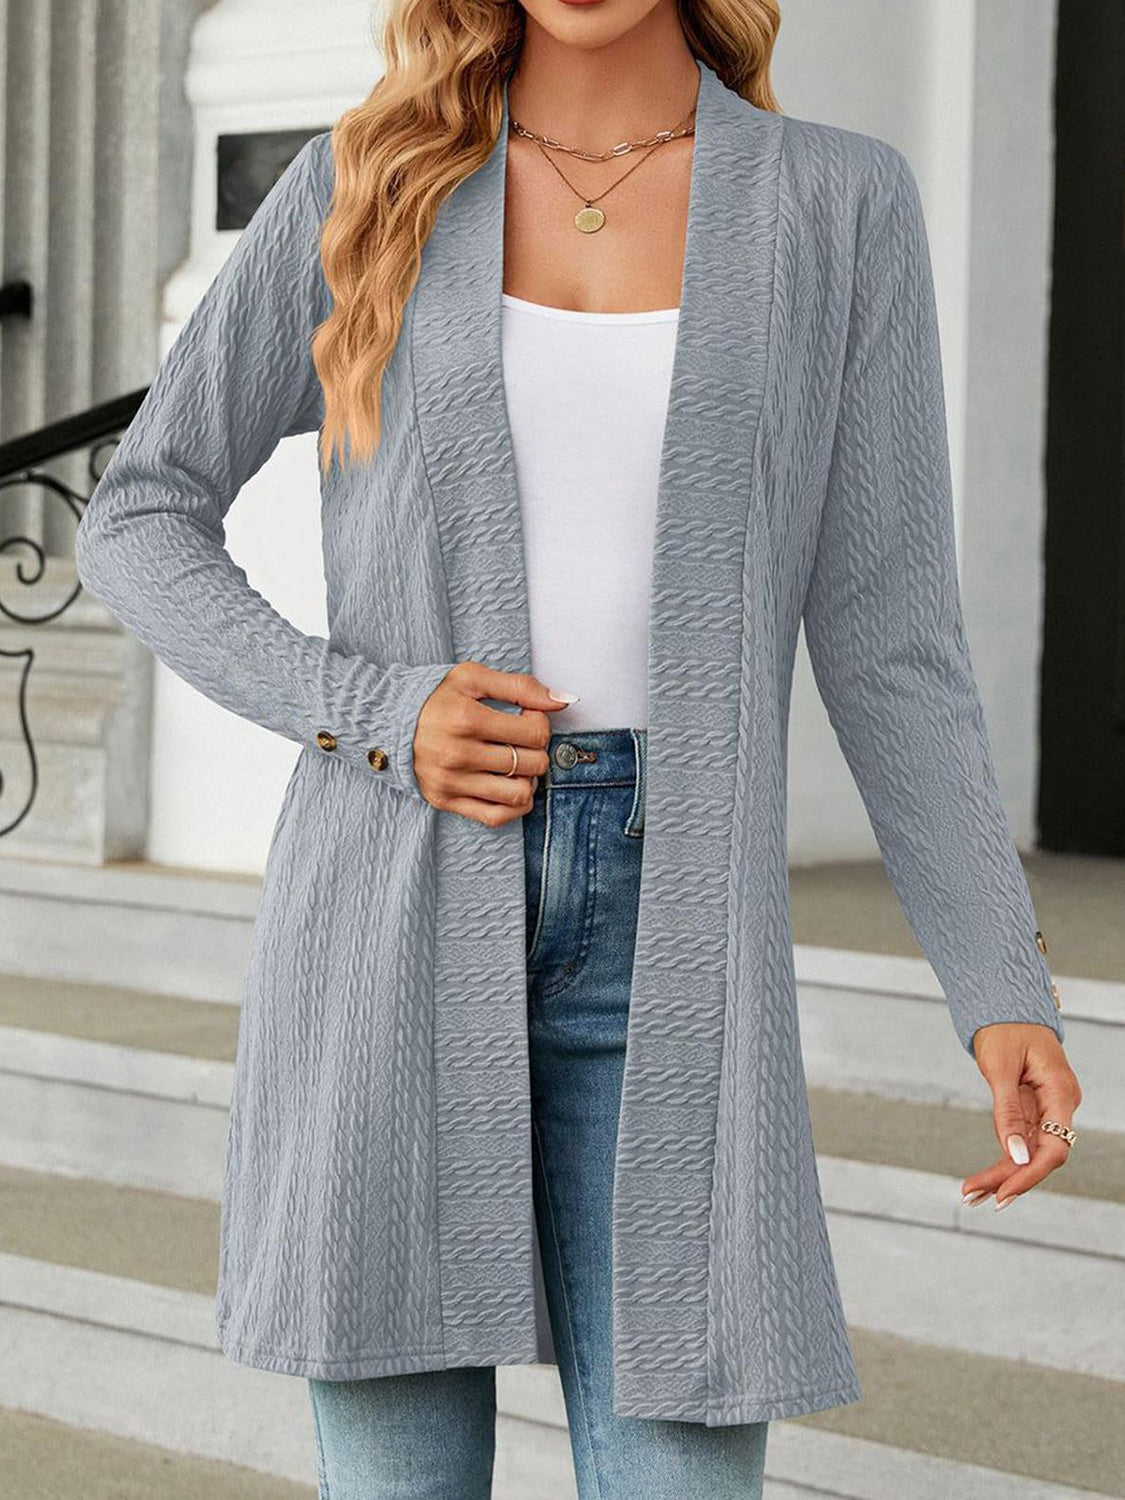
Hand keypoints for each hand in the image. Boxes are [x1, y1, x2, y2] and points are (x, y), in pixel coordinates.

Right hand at [413, 660, 573, 825]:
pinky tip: (510, 785)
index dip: (540, 722)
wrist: (387, 721)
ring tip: (517, 763)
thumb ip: (520, 686)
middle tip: (522, 739)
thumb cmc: (434, 697)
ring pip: (519, 794)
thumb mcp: (473, 678)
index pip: (534, 732)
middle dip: (537, 750)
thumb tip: (564, 701)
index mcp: (466, 718)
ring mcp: (451, 782)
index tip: (526, 715)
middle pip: (532, 763)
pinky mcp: (446, 801)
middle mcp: (458, 754)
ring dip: (529, 779)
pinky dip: (515, 805)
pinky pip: (497, 817)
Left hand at [962, 1023, 1082, 1209]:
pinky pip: (1020, 1138)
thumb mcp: (1001, 1068)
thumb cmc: (1004, 1027)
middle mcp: (1059, 1105)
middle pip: (1040, 1155)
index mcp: (1061, 1094)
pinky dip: (1002, 1157)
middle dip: (1008, 1179)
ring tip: (970, 1194)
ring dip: (1001, 1173)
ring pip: (1028, 1151)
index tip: (1002, 1193)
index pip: (1055, 1149)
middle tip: (972, 1198)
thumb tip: (1015, 1155)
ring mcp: (1047, 1108)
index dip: (1030, 1175)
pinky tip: (983, 1178)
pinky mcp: (1032, 1107)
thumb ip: (1008, 1111)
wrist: (1006, 1003)